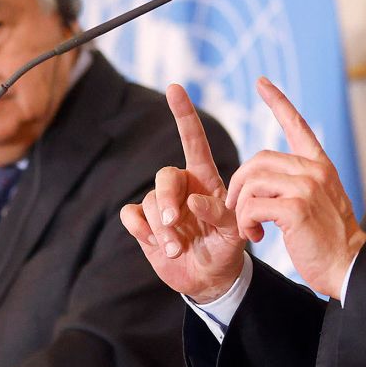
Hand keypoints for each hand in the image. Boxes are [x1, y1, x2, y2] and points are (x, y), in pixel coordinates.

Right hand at [120, 84, 247, 302]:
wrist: (209, 278)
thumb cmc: (226, 248)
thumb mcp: (235, 233)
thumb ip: (220, 214)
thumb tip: (193, 201)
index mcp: (205, 178)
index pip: (194, 140)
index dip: (184, 114)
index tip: (175, 88)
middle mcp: (181, 186)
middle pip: (164, 175)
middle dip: (168, 200)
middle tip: (176, 225)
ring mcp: (161, 204)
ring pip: (149, 201)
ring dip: (162, 227)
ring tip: (175, 249)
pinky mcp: (144, 223)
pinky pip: (131, 214)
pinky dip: (141, 229)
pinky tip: (155, 243)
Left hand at [224, 78, 365, 297]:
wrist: (349, 267)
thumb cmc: (329, 241)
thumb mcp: (319, 201)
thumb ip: (300, 182)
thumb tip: (269, 177)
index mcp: (320, 165)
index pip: (296, 124)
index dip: (278, 102)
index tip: (262, 83)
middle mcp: (314, 170)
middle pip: (257, 160)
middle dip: (239, 185)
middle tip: (238, 209)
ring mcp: (306, 187)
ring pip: (251, 182)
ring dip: (241, 209)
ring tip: (252, 229)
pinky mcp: (295, 208)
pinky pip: (252, 205)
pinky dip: (246, 222)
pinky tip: (258, 235)